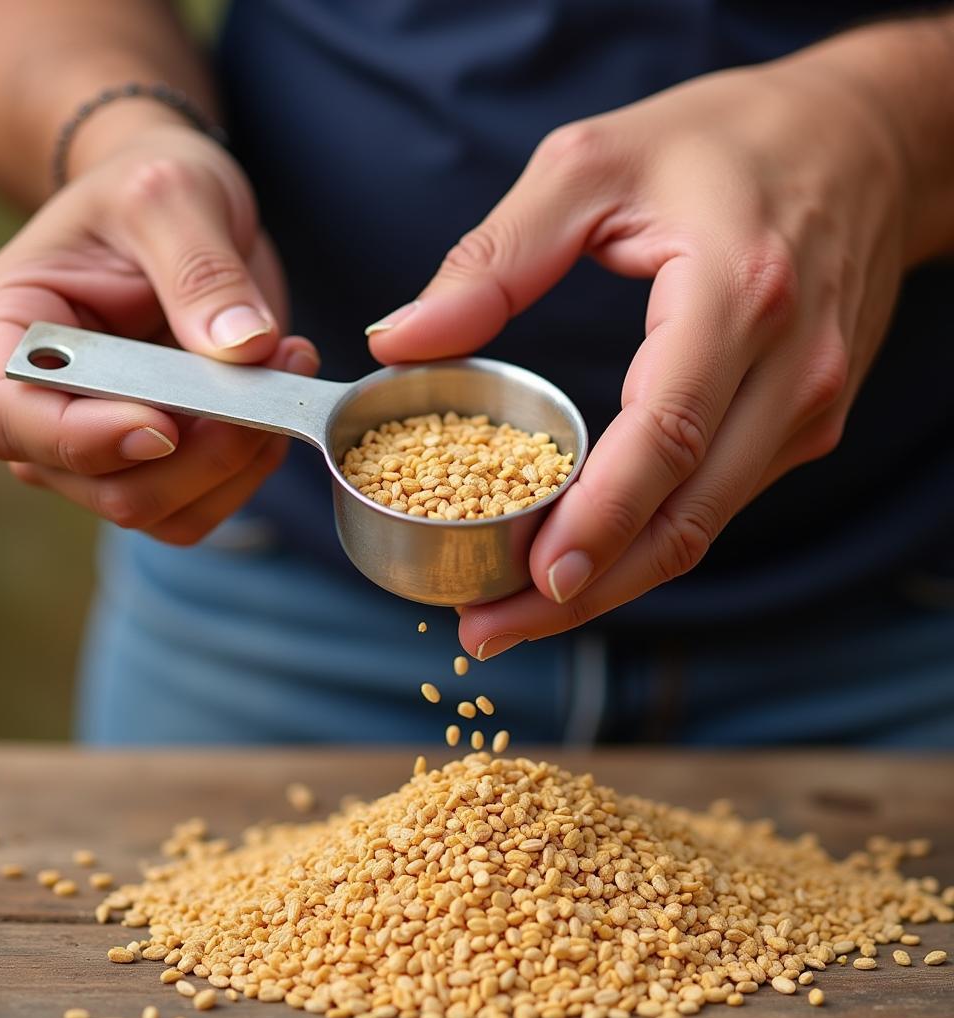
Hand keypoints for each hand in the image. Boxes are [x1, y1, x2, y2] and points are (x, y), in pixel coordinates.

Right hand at [0, 122, 318, 544]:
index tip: (168, 425)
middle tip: (270, 382)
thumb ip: (201, 271)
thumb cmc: (155, 184)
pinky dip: (251, 468)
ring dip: (234, 465)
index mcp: (8, 330)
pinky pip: (202, 501)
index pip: (13, 419)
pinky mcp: (162, 452)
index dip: (88, 439)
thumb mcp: (172, 195)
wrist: (184, 203)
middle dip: (195, 455)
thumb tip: (241, 351)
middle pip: (99, 485)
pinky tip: (282, 403)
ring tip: (287, 375)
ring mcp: (101, 437)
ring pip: (158, 509)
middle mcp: (42, 401)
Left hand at [368, 58, 907, 656]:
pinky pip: (718, 500)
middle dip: (587, 590)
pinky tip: (588, 554)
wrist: (864, 140)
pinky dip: (650, 538)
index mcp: (738, 296)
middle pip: (685, 516)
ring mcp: (808, 407)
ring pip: (705, 526)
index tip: (531, 583)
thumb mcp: (595, 166)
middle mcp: (791, 370)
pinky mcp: (804, 422)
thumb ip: (495, 258)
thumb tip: (399, 339)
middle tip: (490, 630)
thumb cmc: (727, 141)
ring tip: (518, 611)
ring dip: (614, 579)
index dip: (596, 520)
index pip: (665, 437)